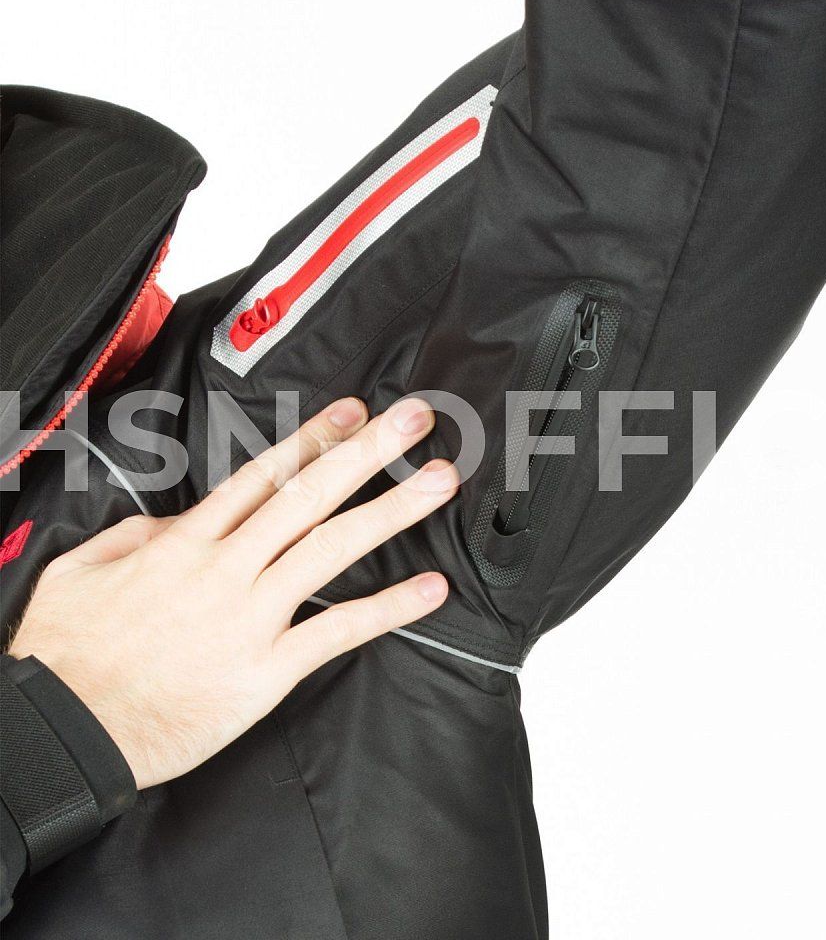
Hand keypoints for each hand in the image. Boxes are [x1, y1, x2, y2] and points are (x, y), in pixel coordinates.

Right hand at [8, 396, 456, 789]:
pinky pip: (337, 631)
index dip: (315, 439)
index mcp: (185, 542)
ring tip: (439, 484)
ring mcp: (251, 617)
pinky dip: (387, 609)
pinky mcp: (266, 669)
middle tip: (415, 421)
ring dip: (392, 512)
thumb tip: (178, 520)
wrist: (66, 733)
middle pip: (309, 496)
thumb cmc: (67, 657)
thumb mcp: (79, 570)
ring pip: (332, 550)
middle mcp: (226, 569)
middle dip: (368, 452)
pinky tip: (430, 590)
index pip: (262, 475)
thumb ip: (136, 533)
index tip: (354, 411)